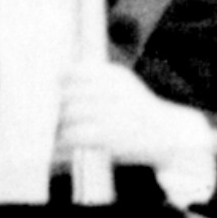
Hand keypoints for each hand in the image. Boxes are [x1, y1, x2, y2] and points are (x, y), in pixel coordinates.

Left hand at [55, 65, 216, 206]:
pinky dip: (64, 141)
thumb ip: (96, 79)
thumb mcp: (123, 87)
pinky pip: (75, 135)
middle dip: (55, 107)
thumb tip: (59, 75)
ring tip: (54, 132)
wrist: (169, 135)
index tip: (50, 91)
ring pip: (68, 115)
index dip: (59, 83)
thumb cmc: (139, 112)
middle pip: (68, 95)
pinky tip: (61, 144)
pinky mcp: (109, 136)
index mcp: (115, 77)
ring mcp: (111, 113)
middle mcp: (113, 91)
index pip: (75, 73)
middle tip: (47, 116)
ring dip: (57, 126)